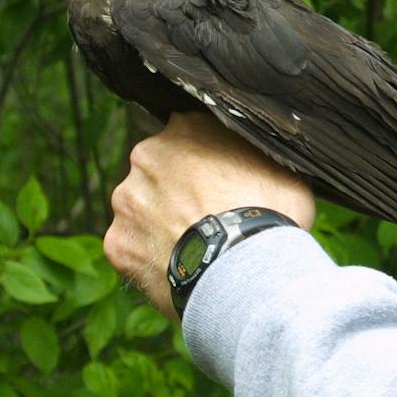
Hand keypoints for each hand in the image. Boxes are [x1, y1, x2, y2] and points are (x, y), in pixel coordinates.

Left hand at [103, 111, 315, 318]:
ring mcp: (127, 201)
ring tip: (196, 246)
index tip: (223, 181)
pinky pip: (133, 247)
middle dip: (178, 190)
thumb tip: (258, 158)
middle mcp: (147, 156)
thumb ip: (253, 155)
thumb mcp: (280, 167)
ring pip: (142, 208)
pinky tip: (182, 265)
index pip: (190, 135)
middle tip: (210, 214)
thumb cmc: (270, 212)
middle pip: (160, 170)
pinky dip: (152, 256)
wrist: (243, 268)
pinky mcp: (116, 243)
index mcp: (186, 128)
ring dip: (161, 221)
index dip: (207, 160)